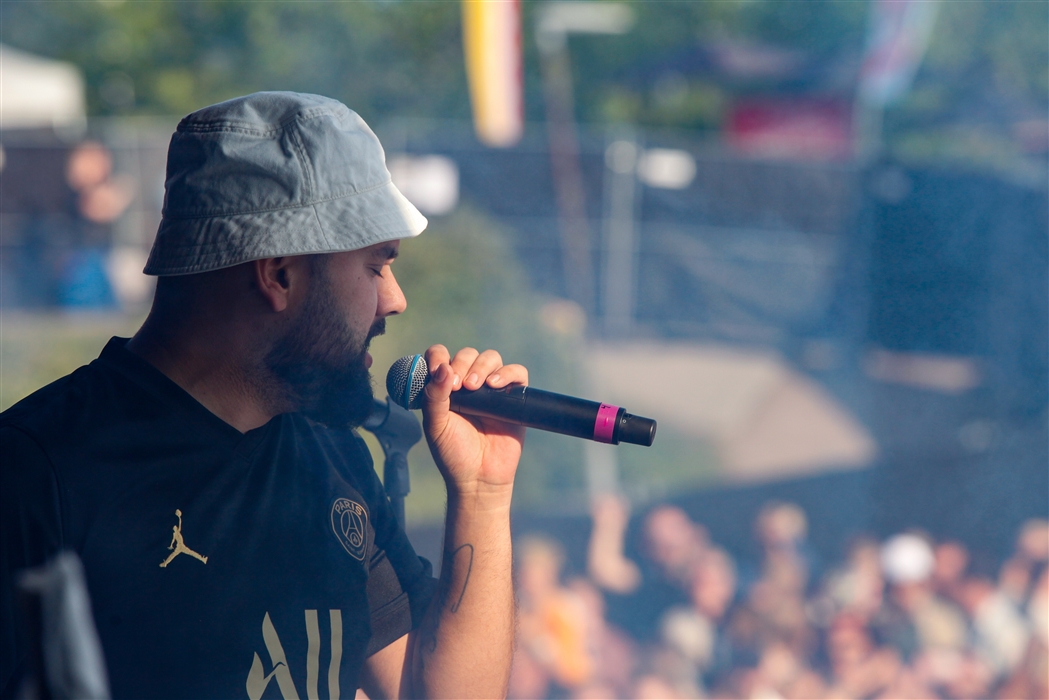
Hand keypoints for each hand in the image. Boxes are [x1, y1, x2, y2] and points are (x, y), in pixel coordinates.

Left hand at [421, 345, 527, 501]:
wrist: (479, 477)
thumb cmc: (454, 453)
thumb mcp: (436, 425)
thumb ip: (434, 396)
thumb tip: (443, 367)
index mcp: (446, 388)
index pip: (441, 357)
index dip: (438, 357)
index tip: (436, 370)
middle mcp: (469, 384)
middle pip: (468, 354)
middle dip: (462, 363)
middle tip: (458, 386)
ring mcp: (492, 390)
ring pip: (492, 358)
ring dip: (482, 366)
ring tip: (475, 386)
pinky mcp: (513, 397)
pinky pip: (517, 372)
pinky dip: (507, 373)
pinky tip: (495, 386)